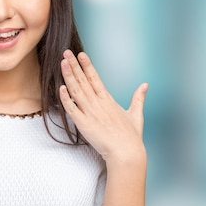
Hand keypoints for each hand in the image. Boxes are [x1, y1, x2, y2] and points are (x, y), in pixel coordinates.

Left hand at [59, 50, 148, 165]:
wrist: (126, 154)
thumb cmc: (130, 137)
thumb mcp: (136, 114)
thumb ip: (138, 98)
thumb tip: (145, 85)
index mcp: (108, 100)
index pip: (95, 78)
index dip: (87, 65)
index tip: (80, 54)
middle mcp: (98, 103)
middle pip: (83, 81)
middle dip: (74, 65)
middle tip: (66, 52)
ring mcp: (90, 113)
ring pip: (76, 91)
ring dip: (68, 76)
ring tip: (62, 63)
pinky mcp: (83, 124)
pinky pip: (72, 109)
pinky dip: (66, 98)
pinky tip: (60, 88)